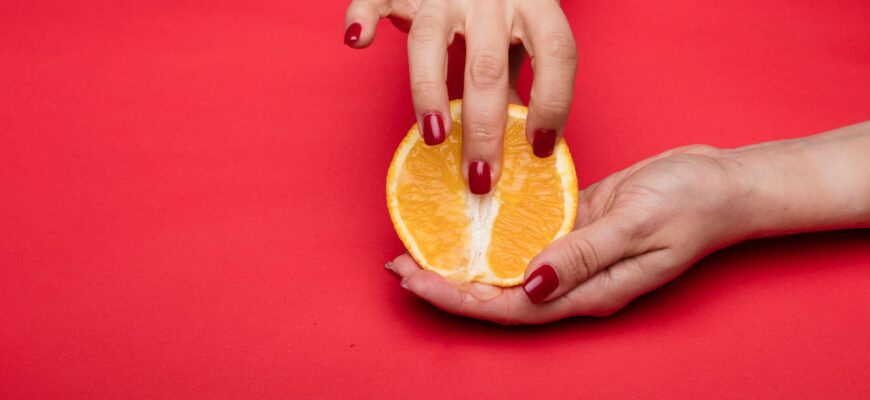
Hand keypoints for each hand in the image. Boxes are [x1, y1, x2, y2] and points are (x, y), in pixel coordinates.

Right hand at [344, 0, 577, 192]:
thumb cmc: (503, 4)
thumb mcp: (524, 33)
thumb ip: (522, 77)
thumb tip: (522, 141)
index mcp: (534, 4)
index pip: (555, 52)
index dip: (553, 102)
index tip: (540, 148)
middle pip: (487, 66)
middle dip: (484, 128)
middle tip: (480, 176)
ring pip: (431, 39)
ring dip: (429, 92)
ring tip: (433, 135)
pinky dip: (363, 17)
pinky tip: (358, 41)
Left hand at [386, 144, 752, 323]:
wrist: (721, 184)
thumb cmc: (689, 203)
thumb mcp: (637, 224)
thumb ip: (584, 254)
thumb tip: (530, 283)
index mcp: (589, 292)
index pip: (510, 307)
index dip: (459, 298)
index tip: (415, 281)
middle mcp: (574, 282)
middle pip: (498, 295)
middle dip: (446, 285)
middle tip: (398, 267)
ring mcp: (573, 257)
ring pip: (506, 269)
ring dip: (462, 262)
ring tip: (418, 249)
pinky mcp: (573, 228)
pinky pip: (523, 238)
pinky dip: (490, 235)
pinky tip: (465, 224)